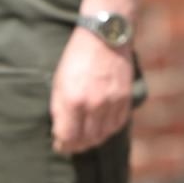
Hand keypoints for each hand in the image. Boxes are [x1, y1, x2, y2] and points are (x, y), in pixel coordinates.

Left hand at [50, 26, 132, 154]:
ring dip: (93, 140)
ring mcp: (112, 102)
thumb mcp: (59, 81)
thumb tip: (59, 132)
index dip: (62, 145)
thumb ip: (59, 109)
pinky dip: (108, 129)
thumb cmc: (76, 58)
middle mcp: (93, 105)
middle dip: (76, 146)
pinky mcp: (125, 98)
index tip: (59, 146)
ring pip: (103, 135)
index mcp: (72, 100)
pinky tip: (101, 127)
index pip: (68, 137)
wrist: (104, 36)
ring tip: (85, 138)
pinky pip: (117, 124)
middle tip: (71, 145)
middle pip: (86, 140)